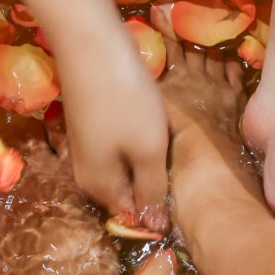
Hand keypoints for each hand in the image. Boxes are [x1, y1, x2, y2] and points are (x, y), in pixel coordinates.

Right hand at [55, 20, 170, 231]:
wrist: (90, 45)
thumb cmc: (126, 100)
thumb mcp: (148, 149)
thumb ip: (152, 189)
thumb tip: (155, 228)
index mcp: (100, 187)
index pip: (132, 216)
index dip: (158, 211)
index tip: (187, 195)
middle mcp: (88, 175)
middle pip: (127, 193)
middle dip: (153, 186)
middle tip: (181, 166)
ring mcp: (88, 150)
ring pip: (125, 169)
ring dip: (147, 162)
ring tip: (169, 144)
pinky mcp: (92, 128)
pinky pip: (119, 149)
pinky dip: (137, 143)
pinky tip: (153, 126)